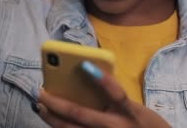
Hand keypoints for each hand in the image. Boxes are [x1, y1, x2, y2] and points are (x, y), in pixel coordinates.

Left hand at [37, 61, 170, 127]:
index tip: (85, 65)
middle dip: (56, 102)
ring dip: (53, 119)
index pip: (116, 93)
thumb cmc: (146, 125)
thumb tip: (88, 79)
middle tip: (40, 92)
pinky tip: (52, 121)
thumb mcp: (136, 109)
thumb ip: (115, 98)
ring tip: (40, 108)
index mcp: (128, 112)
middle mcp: (115, 126)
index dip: (102, 79)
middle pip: (80, 114)